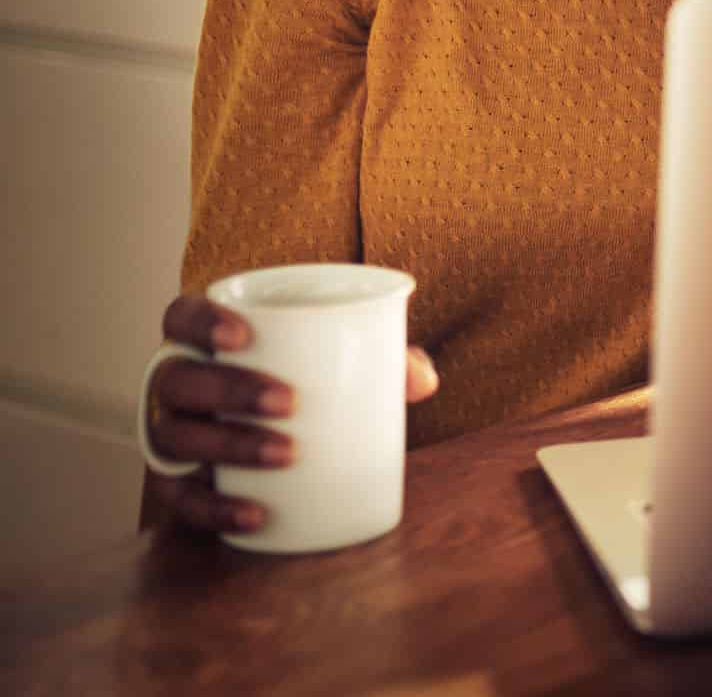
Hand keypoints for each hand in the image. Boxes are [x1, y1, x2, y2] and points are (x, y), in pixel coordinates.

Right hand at [141, 294, 439, 536]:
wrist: (281, 432)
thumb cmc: (309, 377)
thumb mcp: (343, 359)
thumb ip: (384, 356)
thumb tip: (424, 380)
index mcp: (205, 338)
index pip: (180, 316)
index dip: (201, 322)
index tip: (245, 335)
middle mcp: (175, 383)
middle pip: (177, 379)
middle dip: (228, 389)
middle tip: (289, 402)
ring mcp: (170, 433)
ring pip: (175, 438)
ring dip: (229, 446)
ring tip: (286, 454)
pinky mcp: (178, 483)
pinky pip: (182, 500)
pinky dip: (216, 508)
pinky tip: (256, 513)